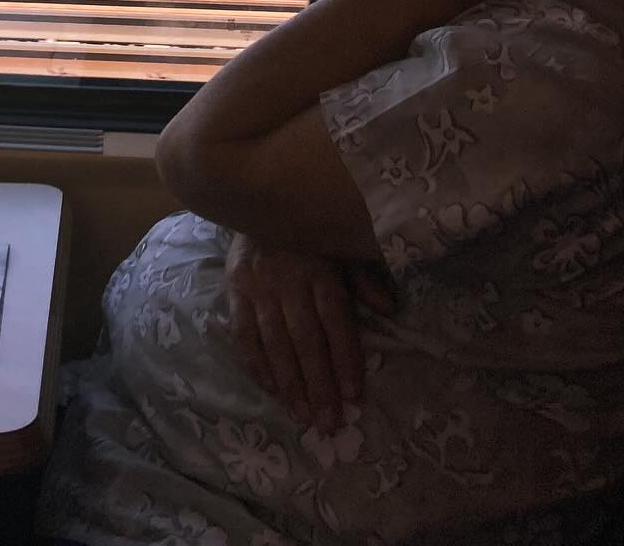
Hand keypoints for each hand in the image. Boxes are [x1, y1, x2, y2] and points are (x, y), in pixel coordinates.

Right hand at [225, 233, 393, 432]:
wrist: (255, 201)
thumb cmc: (309, 234)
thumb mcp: (342, 246)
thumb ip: (364, 277)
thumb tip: (389, 309)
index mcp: (320, 269)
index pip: (335, 320)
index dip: (344, 358)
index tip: (353, 396)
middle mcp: (288, 280)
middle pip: (305, 339)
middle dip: (318, 385)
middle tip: (328, 423)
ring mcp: (258, 287)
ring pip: (275, 342)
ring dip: (289, 383)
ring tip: (303, 416)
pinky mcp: (234, 290)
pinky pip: (244, 334)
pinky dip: (256, 365)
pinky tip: (271, 391)